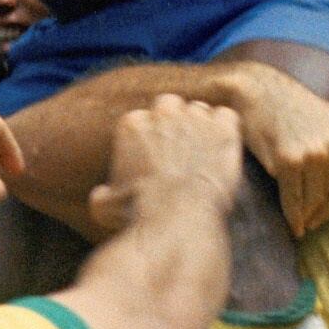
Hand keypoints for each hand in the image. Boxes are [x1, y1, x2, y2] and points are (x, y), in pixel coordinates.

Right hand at [88, 94, 246, 233]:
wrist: (176, 221)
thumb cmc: (139, 215)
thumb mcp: (104, 207)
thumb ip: (101, 194)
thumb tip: (101, 194)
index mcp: (131, 124)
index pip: (143, 119)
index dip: (150, 138)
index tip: (155, 158)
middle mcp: (163, 112)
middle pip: (170, 106)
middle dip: (174, 124)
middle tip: (180, 152)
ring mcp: (195, 117)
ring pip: (200, 111)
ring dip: (201, 127)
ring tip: (203, 155)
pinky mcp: (223, 129)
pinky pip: (227, 117)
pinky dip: (226, 129)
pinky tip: (222, 150)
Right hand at [220, 65, 328, 236]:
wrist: (258, 91)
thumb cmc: (293, 111)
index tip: (320, 219)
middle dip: (318, 212)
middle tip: (306, 223)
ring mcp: (316, 154)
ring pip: (312, 201)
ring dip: (304, 214)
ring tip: (297, 220)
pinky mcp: (290, 161)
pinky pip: (293, 200)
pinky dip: (292, 216)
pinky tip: (292, 225)